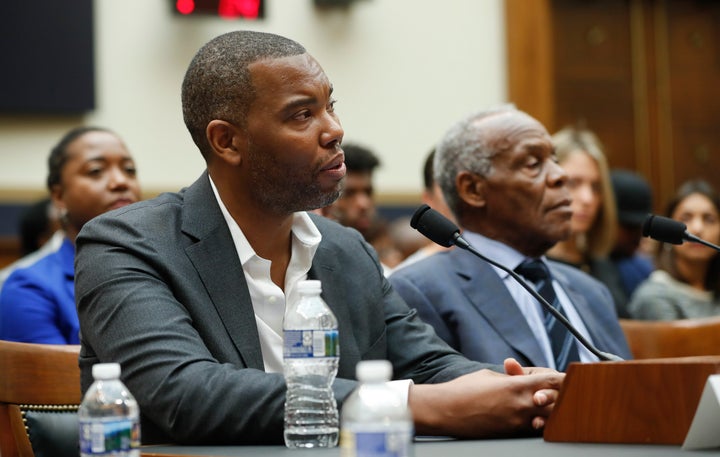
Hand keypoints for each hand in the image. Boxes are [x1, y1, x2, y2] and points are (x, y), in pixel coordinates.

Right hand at [408, 363, 563, 437]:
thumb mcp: (489, 376)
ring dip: (549, 413)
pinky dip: (534, 422)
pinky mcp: (509, 433)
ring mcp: (516, 423)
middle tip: (559, 394)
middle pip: (557, 404)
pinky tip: (531, 418)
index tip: (569, 379)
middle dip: (560, 398)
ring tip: (545, 407)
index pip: (554, 382)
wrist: (445, 410)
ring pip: (547, 420)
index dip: (565, 380)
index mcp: (517, 386)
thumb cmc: (463, 389)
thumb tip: (520, 377)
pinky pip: (530, 429)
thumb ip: (510, 377)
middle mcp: (520, 405)